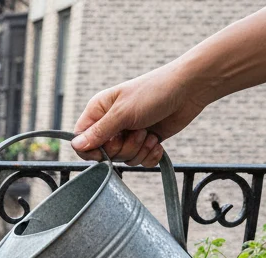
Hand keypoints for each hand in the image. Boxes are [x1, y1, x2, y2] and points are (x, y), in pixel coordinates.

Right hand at [71, 65, 210, 166]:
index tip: (107, 148)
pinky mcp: (145, 141)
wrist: (189, 89)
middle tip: (137, 132)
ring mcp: (129, 133)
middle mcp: (111, 123)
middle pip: (105, 153)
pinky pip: (140, 161)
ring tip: (149, 133)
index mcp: (99, 111)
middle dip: (123, 148)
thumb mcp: (123, 113)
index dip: (92, 150)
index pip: (82, 140)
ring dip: (139, 150)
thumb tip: (76, 146)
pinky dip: (150, 155)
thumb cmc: (154, 92)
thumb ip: (99, 132)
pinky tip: (157, 141)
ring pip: (124, 159)